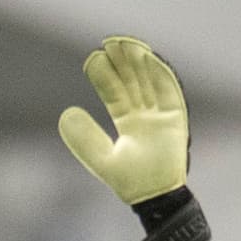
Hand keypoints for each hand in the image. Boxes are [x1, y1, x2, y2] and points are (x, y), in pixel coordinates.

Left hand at [59, 35, 190, 206]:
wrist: (155, 197)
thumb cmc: (131, 183)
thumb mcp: (103, 159)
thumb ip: (85, 139)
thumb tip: (65, 114)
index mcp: (128, 124)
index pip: (114, 94)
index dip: (104, 77)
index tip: (93, 59)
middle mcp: (145, 115)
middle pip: (132, 82)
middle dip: (121, 63)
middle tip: (108, 43)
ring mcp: (161, 114)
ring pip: (148, 81)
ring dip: (139, 62)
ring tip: (124, 44)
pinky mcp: (176, 117)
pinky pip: (169, 90)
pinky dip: (159, 73)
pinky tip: (148, 57)